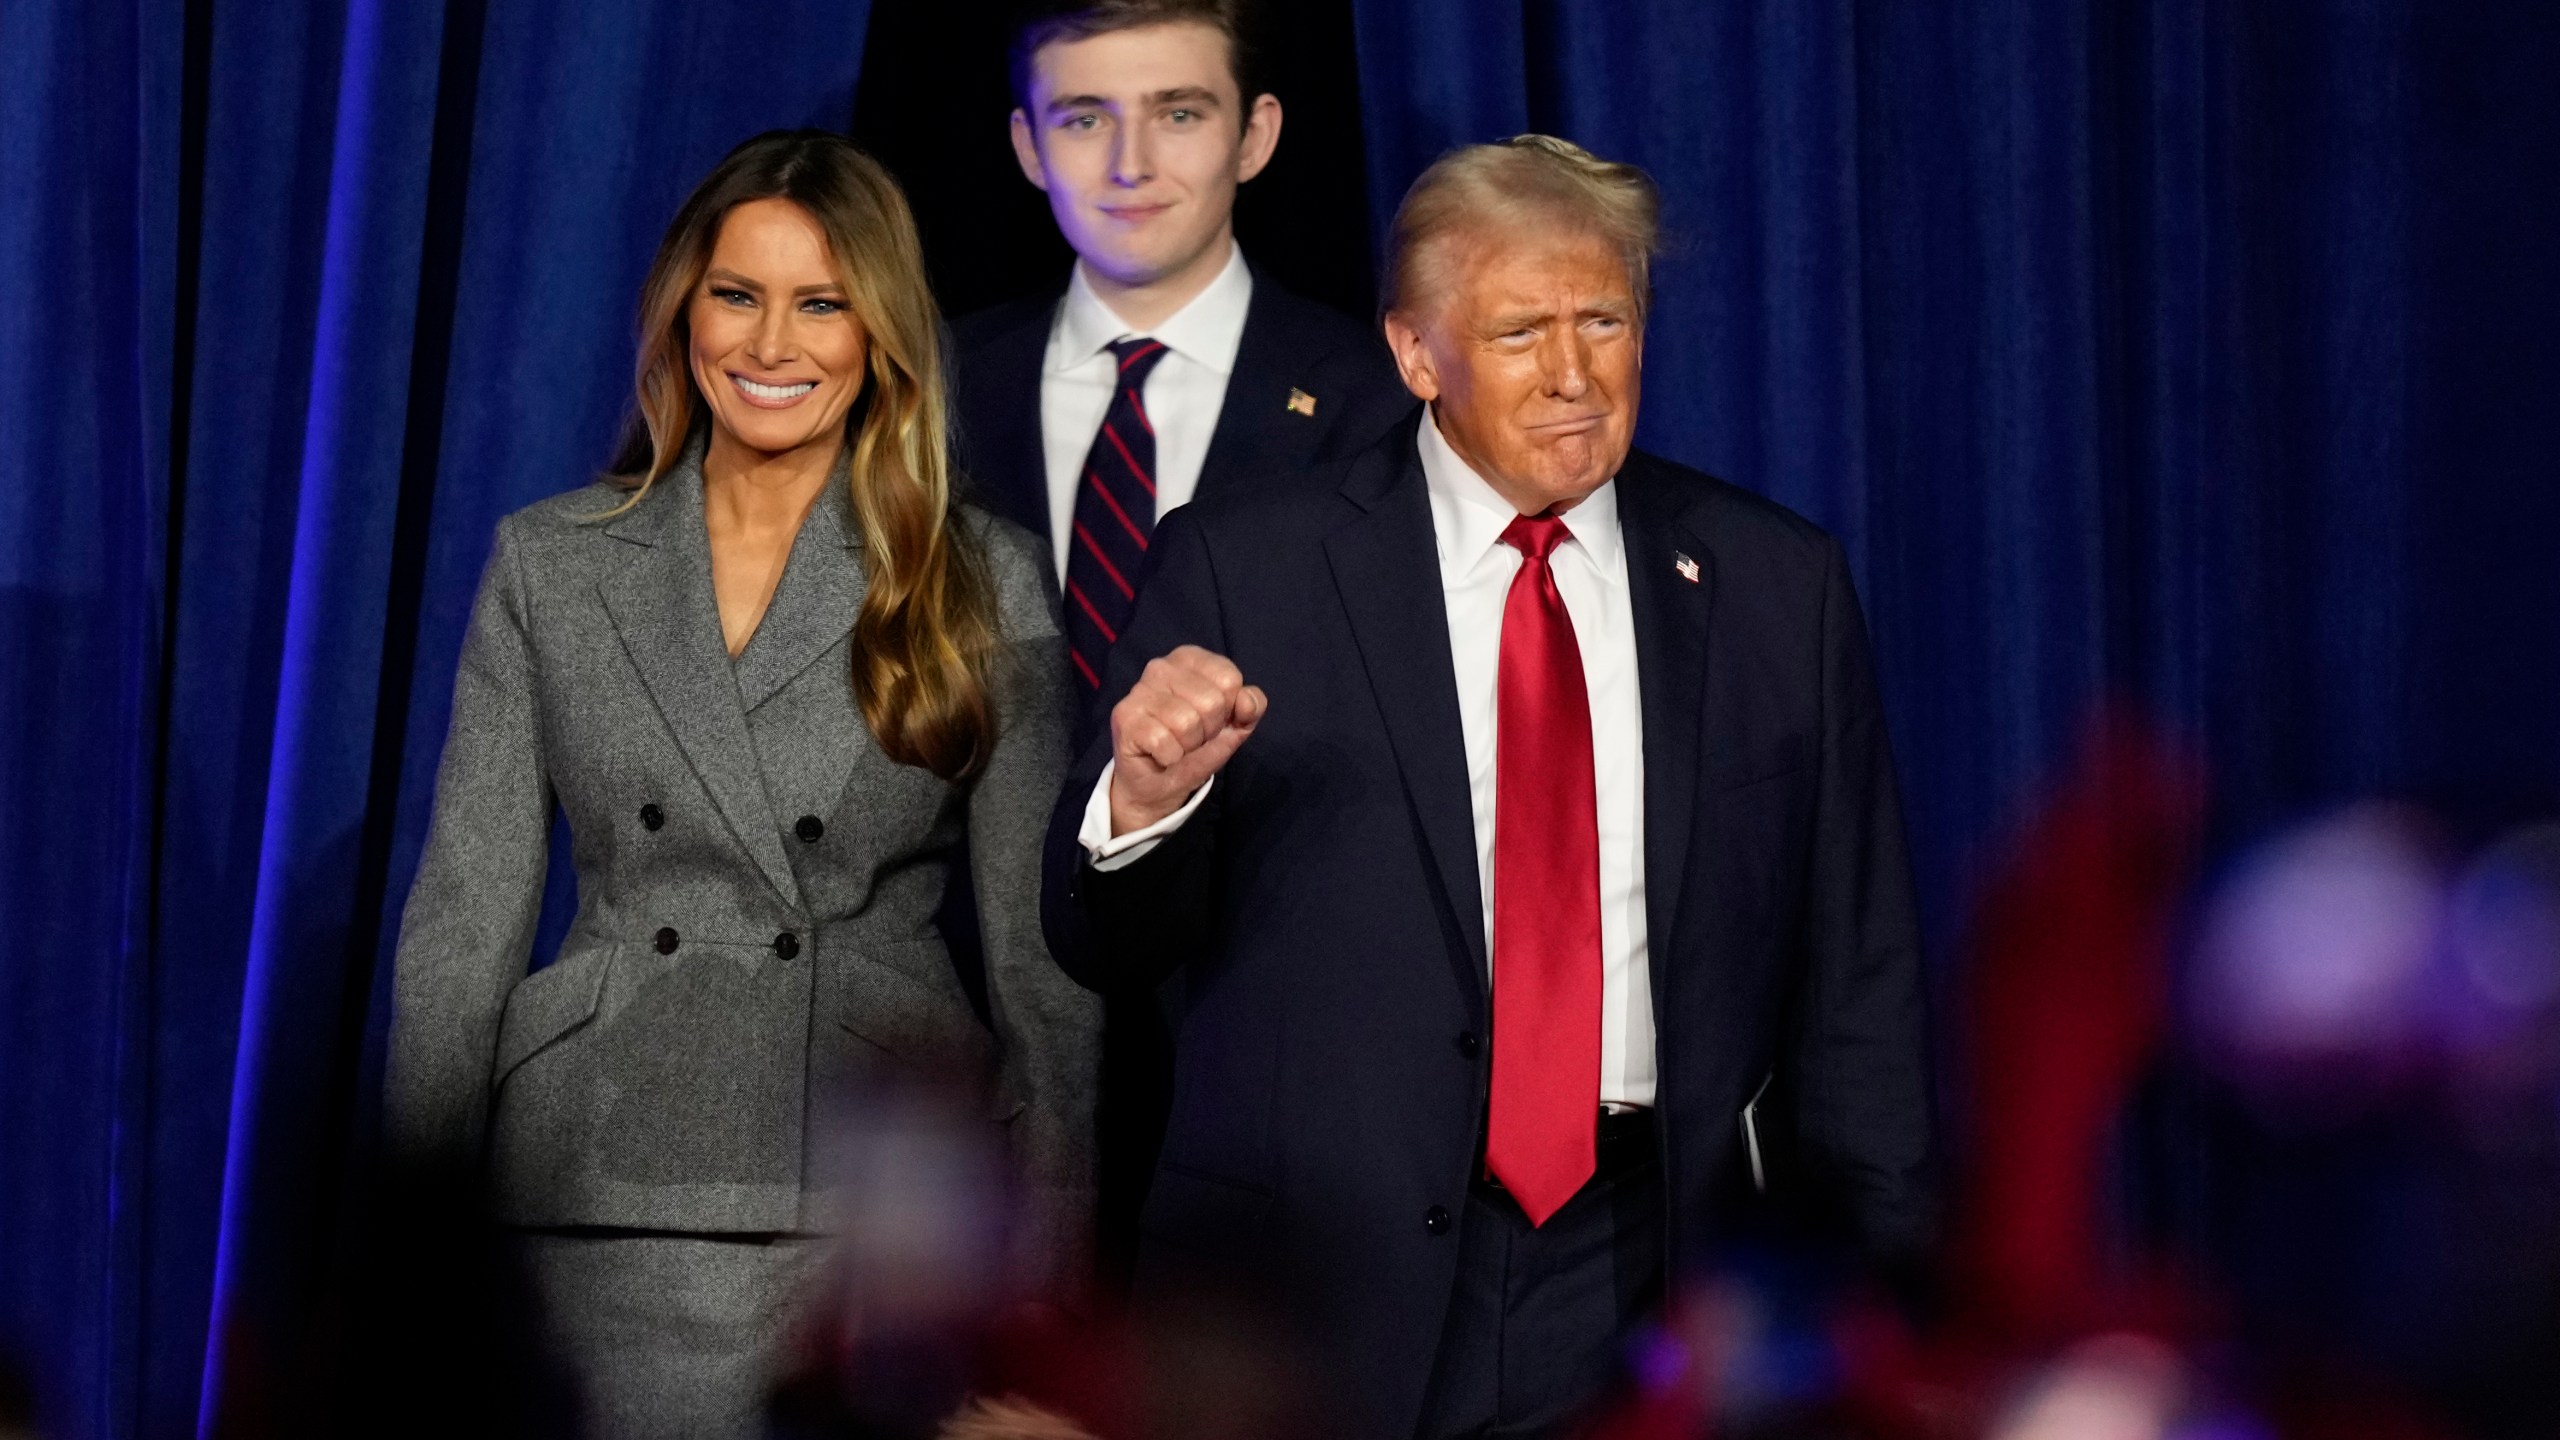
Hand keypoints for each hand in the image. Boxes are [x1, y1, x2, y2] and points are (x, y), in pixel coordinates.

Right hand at [1107, 645, 1266, 834]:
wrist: (1158, 783)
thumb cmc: (1195, 747)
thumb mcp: (1234, 726)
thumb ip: (1251, 707)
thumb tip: (1246, 701)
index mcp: (1190, 659)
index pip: (1229, 679)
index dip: (1228, 710)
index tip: (1212, 720)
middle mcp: (1161, 666)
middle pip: (1211, 701)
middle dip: (1208, 731)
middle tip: (1191, 738)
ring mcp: (1139, 690)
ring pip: (1187, 723)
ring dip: (1188, 746)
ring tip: (1176, 745)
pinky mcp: (1124, 717)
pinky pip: (1165, 742)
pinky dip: (1170, 757)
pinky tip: (1160, 754)